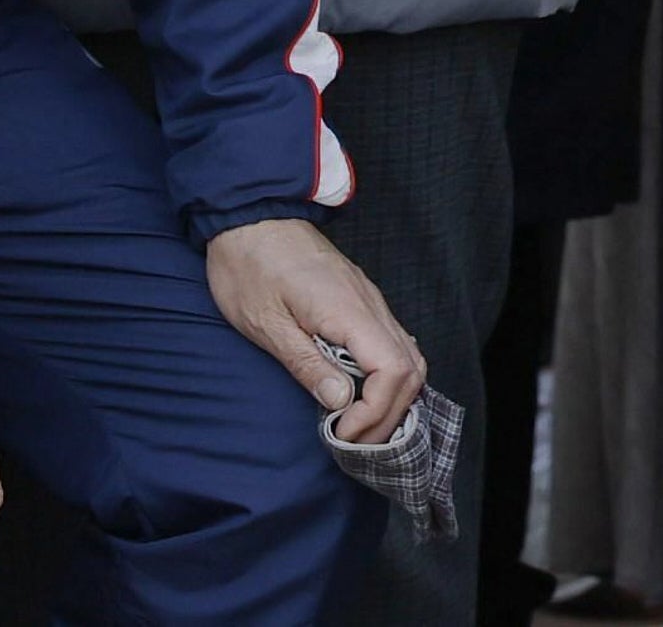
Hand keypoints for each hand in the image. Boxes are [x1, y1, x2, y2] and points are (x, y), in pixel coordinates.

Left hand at [205, 217, 422, 443]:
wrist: (253, 219)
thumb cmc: (250, 270)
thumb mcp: (266, 323)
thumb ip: (306, 363)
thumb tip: (340, 401)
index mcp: (349, 312)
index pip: (392, 371)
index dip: (375, 411)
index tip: (342, 434)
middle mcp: (371, 306)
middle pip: (411, 368)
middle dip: (390, 414)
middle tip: (354, 444)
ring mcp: (371, 302)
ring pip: (409, 355)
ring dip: (393, 398)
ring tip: (361, 427)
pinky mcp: (362, 303)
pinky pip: (394, 343)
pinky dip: (389, 377)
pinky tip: (363, 394)